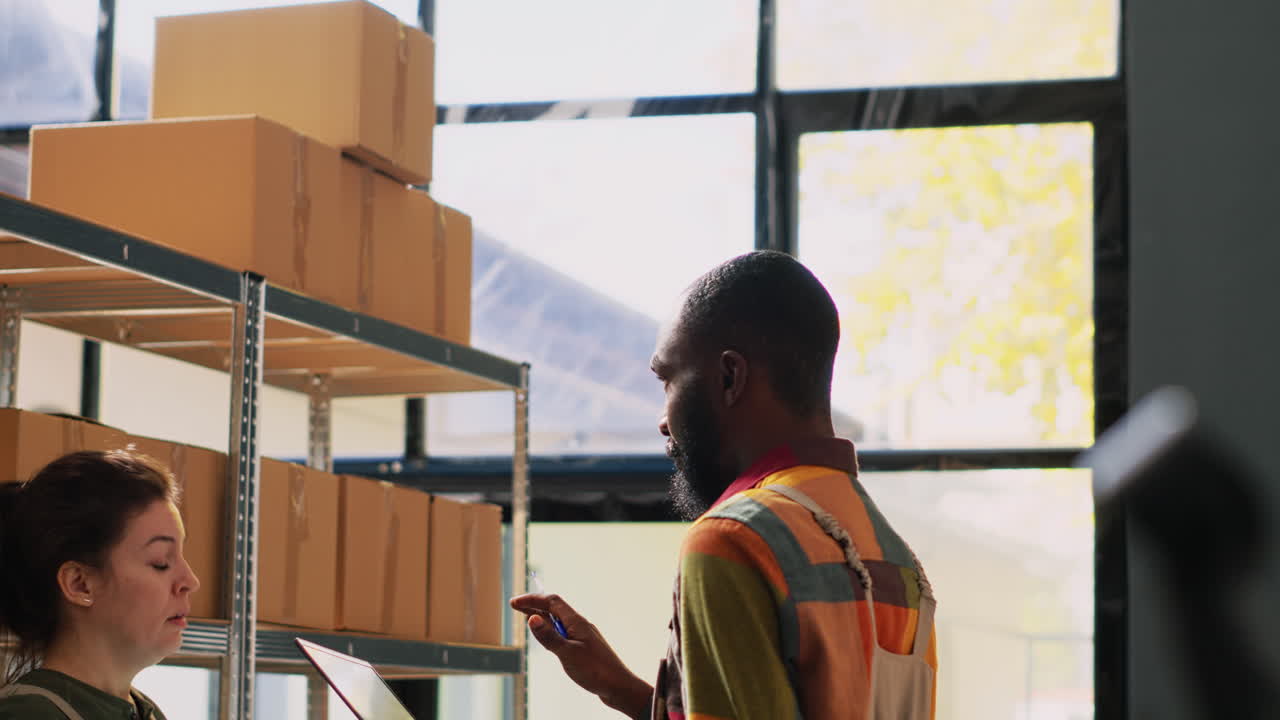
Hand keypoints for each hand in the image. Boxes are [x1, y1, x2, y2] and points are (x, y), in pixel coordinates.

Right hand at [510, 593, 652, 718]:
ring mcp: (583, 636)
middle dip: (535, 606)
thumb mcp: (568, 654)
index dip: (532, 600)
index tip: (515, 602)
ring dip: (542, 618)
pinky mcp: (584, 648)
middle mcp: (580, 625)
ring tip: (527, 617)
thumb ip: (549, 637)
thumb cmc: (596, 670)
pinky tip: (548, 637)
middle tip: (516, 606)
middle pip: (555, 609)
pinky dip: (551, 631)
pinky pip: (564, 633)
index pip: (552, 602)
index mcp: (577, 622)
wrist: (619, 687)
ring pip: (559, 621)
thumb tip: (532, 618)